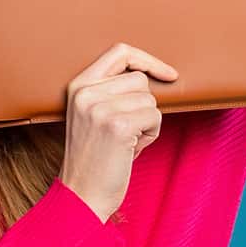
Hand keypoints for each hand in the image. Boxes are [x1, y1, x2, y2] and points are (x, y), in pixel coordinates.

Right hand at [58, 41, 179, 223]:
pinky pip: (154, 116)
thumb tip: (154, 75)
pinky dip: (151, 134)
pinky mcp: (118, 125)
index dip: (147, 60)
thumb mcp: (93, 115)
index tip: (167, 74)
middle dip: (143, 105)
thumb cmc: (95, 158)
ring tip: (127, 142)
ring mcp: (100, 108)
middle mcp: (86, 93)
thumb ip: (112, 92)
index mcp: (78, 86)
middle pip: (139, 79)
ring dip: (148, 122)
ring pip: (150, 99)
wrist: (82, 194)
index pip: (119, 52)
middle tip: (128, 131)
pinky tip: (132, 149)